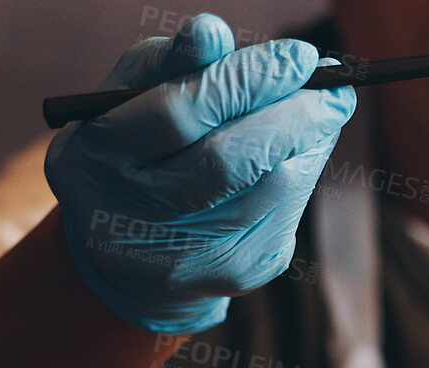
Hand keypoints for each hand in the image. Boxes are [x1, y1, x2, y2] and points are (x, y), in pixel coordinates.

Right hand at [45, 14, 355, 334]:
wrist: (129, 248)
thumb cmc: (136, 145)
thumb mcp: (130, 96)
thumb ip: (168, 62)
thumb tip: (214, 32)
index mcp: (95, 157)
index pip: (180, 112)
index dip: (247, 80)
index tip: (299, 55)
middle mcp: (132, 218)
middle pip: (229, 161)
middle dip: (293, 114)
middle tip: (333, 85)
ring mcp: (184, 256)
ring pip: (270, 189)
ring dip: (308, 141)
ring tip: (323, 107)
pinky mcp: (232, 274)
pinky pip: (285, 213)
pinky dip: (302, 171)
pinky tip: (301, 149)